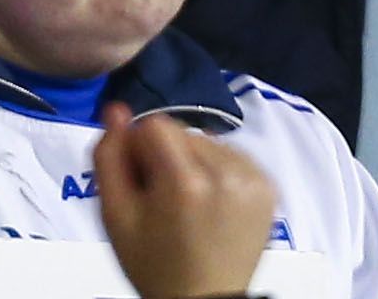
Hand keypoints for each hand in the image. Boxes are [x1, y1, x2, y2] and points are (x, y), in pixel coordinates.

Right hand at [92, 105, 279, 298]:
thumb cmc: (157, 265)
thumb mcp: (115, 217)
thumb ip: (108, 158)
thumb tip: (116, 111)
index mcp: (185, 182)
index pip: (153, 124)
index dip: (140, 150)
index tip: (142, 182)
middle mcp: (226, 174)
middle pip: (181, 131)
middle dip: (167, 156)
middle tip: (164, 199)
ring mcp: (253, 180)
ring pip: (206, 140)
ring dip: (193, 162)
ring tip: (189, 203)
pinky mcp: (268, 186)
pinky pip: (231, 154)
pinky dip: (218, 171)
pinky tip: (211, 203)